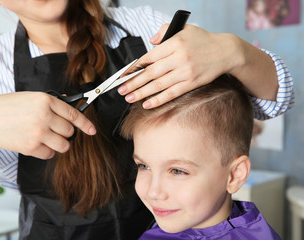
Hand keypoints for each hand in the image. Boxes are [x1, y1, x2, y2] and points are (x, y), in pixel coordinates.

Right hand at [0, 92, 95, 158]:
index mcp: (45, 100)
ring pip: (64, 145)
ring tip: (47, 139)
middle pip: (70, 131)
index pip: (73, 113)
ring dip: (59, 144)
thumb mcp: (30, 97)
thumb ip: (50, 103)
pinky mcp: (31, 147)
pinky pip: (50, 154)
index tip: (92, 130)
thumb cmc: (6, 107)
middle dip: (65, 132)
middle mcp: (44, 116)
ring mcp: (38, 132)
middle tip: (53, 130)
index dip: (85, 124)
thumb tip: (68, 107)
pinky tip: (35, 143)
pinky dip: (46, 151)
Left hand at [117, 24, 247, 108]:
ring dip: (142, 93)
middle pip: (150, 73)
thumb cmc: (203, 40)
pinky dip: (158, 99)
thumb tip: (151, 42)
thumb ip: (164, 31)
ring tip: (129, 98)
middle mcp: (178, 58)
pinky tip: (147, 104)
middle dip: (133, 83)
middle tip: (121, 90)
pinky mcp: (192, 83)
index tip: (123, 75)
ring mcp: (185, 72)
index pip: (148, 57)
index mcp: (174, 43)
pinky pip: (172, 93)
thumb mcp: (183, 29)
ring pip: (159, 85)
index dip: (134, 68)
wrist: (226, 51)